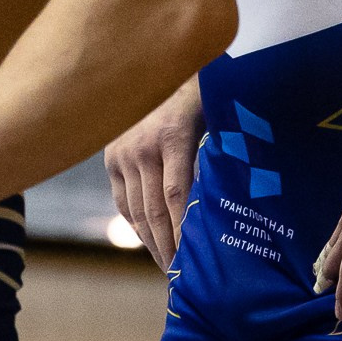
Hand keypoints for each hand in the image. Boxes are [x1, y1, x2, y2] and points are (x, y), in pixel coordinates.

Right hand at [105, 82, 204, 271]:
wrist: (154, 63)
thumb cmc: (200, 90)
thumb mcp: (213, 114)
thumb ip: (217, 152)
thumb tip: (231, 199)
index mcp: (171, 135)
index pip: (176, 195)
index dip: (185, 231)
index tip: (196, 260)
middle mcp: (141, 147)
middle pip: (154, 211)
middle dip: (169, 248)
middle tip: (184, 277)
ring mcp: (121, 153)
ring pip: (136, 211)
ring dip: (152, 243)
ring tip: (169, 267)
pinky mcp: (110, 158)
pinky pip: (123, 201)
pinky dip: (137, 225)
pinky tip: (152, 242)